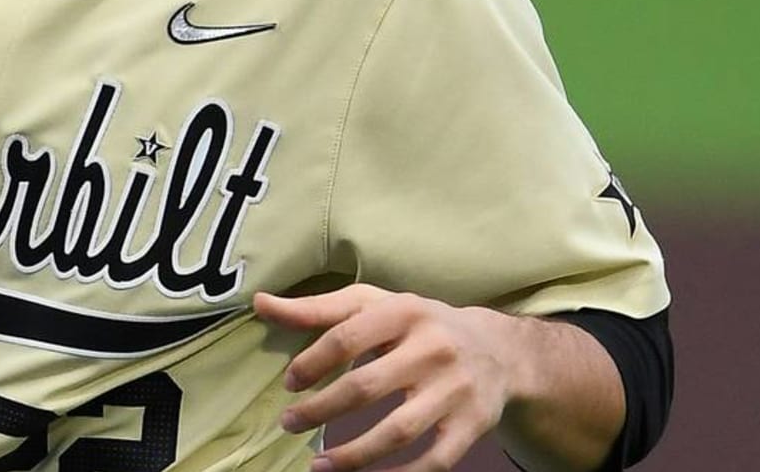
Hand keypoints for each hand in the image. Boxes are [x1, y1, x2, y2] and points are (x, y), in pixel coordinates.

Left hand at [257, 285, 520, 471]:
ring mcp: (455, 390)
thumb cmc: (417, 324)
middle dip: (321, 410)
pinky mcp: (473, 424)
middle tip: (290, 423)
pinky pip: (437, 461)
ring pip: (399, 431)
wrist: (499, 348)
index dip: (311, 363)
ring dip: (354, 454)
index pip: (346, 337)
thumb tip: (260, 303)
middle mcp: (433, 350)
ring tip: (318, 464)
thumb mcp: (373, 304)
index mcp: (404, 312)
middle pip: (366, 387)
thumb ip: (317, 308)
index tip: (289, 383)